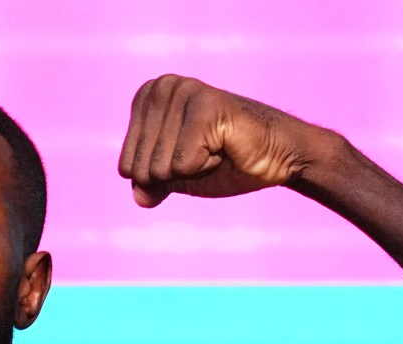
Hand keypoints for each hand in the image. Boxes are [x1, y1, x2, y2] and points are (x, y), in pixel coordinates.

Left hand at [118, 76, 329, 206]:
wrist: (275, 157)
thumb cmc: (225, 161)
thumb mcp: (176, 177)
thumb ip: (150, 185)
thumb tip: (139, 197)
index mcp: (146, 97)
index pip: (126, 166)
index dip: (160, 176)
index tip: (191, 157)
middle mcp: (162, 87)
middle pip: (141, 168)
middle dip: (175, 174)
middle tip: (206, 153)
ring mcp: (183, 92)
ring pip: (160, 167)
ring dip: (193, 169)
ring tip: (217, 148)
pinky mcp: (204, 106)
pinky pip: (182, 164)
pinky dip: (205, 166)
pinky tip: (225, 146)